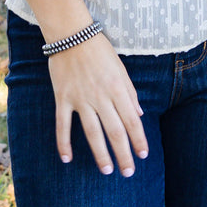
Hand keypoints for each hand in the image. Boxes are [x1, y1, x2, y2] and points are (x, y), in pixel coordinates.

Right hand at [47, 33, 148, 174]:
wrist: (71, 34)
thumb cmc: (99, 50)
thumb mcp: (121, 68)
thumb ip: (130, 93)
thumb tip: (139, 115)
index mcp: (117, 89)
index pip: (132, 121)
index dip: (138, 140)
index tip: (143, 155)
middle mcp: (100, 97)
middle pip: (115, 131)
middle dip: (123, 154)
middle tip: (128, 172)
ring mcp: (80, 99)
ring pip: (92, 133)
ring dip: (100, 154)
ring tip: (107, 171)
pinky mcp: (63, 98)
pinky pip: (63, 125)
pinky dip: (64, 143)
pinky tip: (67, 159)